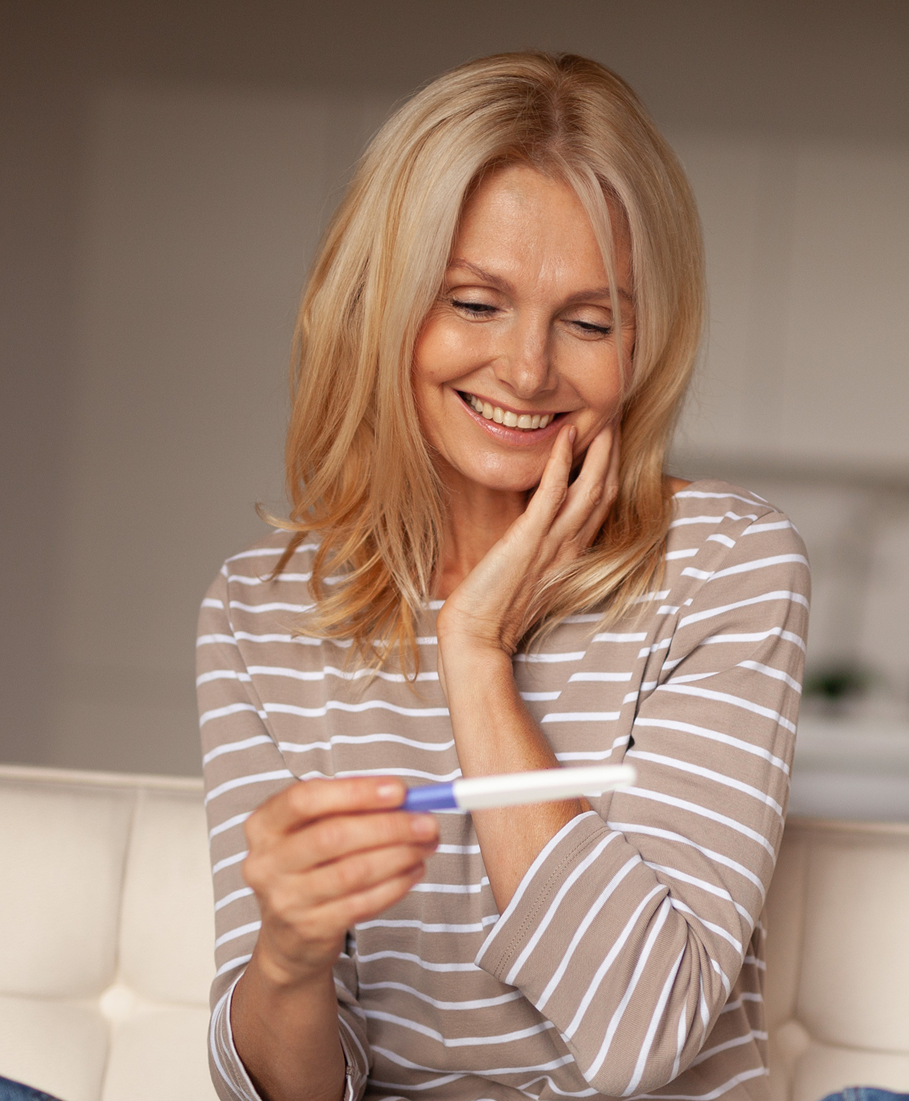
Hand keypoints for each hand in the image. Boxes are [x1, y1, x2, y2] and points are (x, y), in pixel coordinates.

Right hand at [242, 776, 438, 987]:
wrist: (288, 936)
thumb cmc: (309, 865)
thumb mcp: (313, 828)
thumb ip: (350, 807)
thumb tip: (405, 797)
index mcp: (264, 825)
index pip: (305, 799)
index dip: (355, 792)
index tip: (398, 790)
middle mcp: (267, 862)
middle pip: (333, 836)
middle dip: (388, 826)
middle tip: (426, 822)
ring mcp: (286, 899)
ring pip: (353, 872)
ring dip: (399, 856)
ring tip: (426, 845)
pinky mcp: (310, 929)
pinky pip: (362, 903)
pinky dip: (395, 885)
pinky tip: (413, 871)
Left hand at [436, 420, 619, 671]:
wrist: (476, 635)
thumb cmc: (494, 607)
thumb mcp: (527, 571)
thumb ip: (539, 547)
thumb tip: (538, 524)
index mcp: (572, 555)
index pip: (603, 505)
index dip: (612, 469)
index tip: (612, 439)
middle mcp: (570, 547)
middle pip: (606, 491)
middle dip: (615, 452)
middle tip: (617, 416)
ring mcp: (553, 543)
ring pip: (590, 489)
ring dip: (599, 450)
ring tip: (604, 417)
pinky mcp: (528, 539)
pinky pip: (553, 494)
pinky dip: (562, 463)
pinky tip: (566, 436)